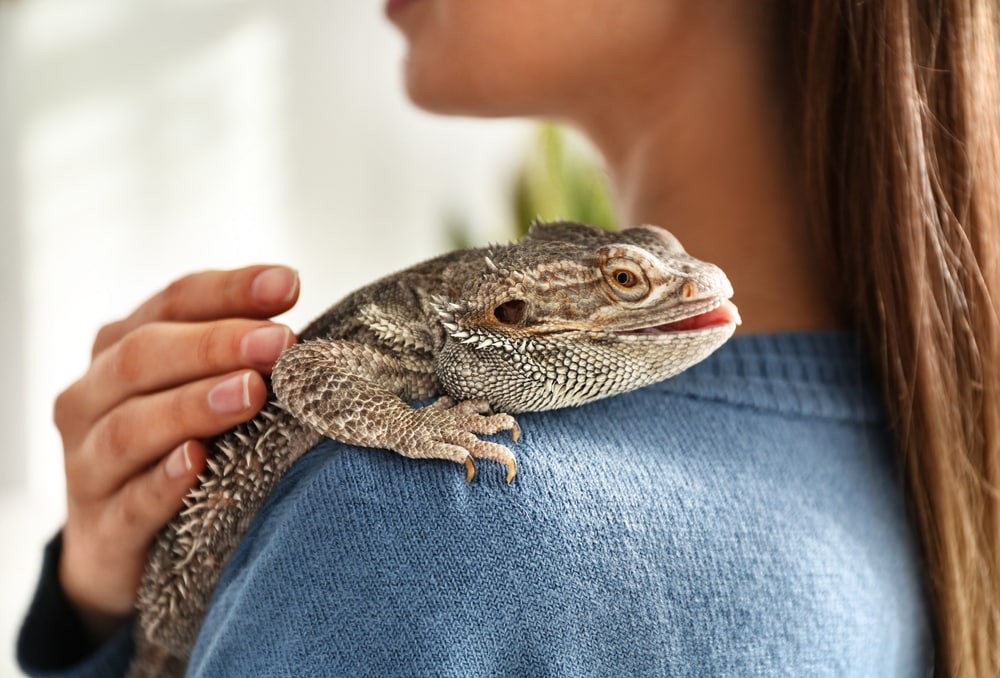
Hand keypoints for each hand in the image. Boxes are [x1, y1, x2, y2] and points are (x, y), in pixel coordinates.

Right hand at [53, 265, 298, 640]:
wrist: (118, 547)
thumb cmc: (174, 448)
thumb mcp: (200, 391)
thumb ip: (239, 358)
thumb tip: (300, 327)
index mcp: (120, 349)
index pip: (174, 302)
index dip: (230, 291)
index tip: (288, 284)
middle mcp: (92, 398)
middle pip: (145, 356)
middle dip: (216, 345)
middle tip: (279, 342)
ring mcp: (88, 465)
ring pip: (132, 427)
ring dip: (194, 405)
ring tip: (250, 392)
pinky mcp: (101, 530)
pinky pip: (130, 503)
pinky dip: (163, 482)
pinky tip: (197, 463)